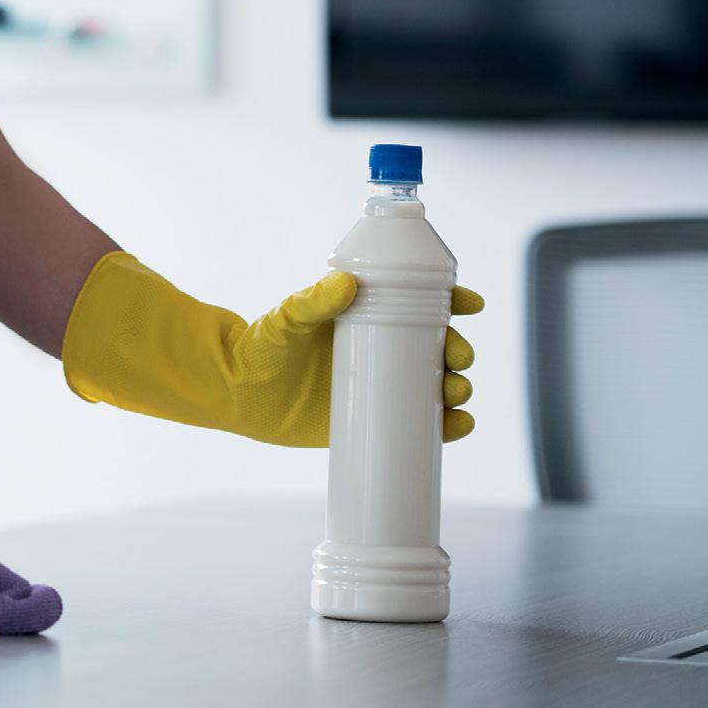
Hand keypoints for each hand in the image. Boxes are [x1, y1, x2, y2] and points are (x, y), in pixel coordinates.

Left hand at [236, 272, 481, 442]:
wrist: (236, 393)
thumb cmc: (259, 348)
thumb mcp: (286, 319)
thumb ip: (311, 301)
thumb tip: (346, 282)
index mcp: (365, 317)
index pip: (419, 304)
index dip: (451, 303)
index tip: (470, 304)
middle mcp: (379, 350)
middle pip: (436, 348)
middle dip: (458, 350)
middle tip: (458, 358)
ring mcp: (378, 386)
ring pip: (434, 386)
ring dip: (457, 388)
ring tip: (456, 393)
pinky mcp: (372, 420)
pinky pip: (418, 423)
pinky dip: (445, 426)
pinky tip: (458, 425)